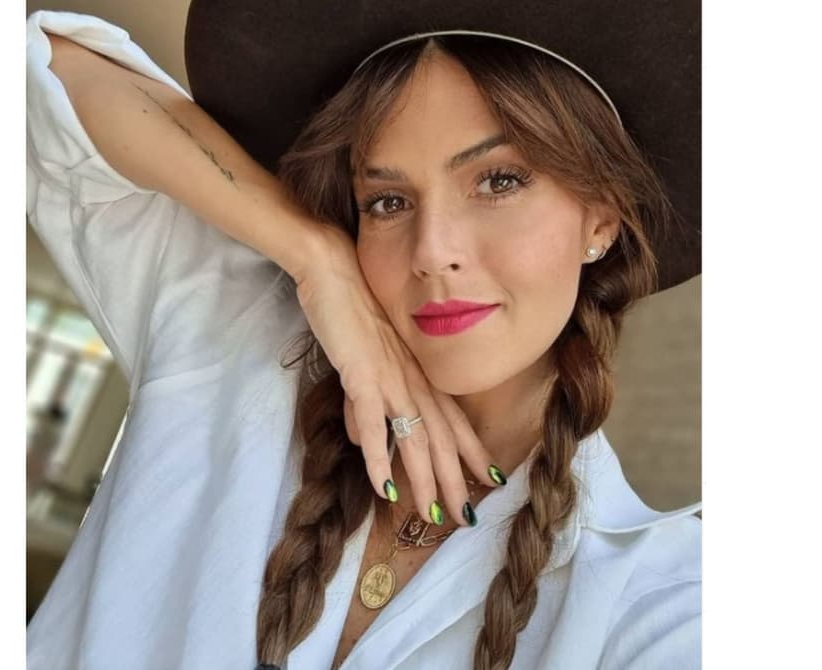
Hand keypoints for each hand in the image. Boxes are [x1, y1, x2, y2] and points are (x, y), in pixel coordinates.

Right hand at [294, 226, 500, 526]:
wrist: (331, 270)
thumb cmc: (348, 309)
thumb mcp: (362, 361)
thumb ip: (364, 401)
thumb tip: (361, 437)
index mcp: (417, 372)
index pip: (453, 419)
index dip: (472, 450)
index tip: (490, 478)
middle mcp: (412, 379)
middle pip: (441, 439)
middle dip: (454, 480)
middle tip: (465, 517)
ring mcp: (389, 378)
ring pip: (415, 439)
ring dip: (424, 481)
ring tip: (433, 514)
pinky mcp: (361, 375)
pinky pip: (374, 425)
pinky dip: (379, 459)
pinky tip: (383, 488)